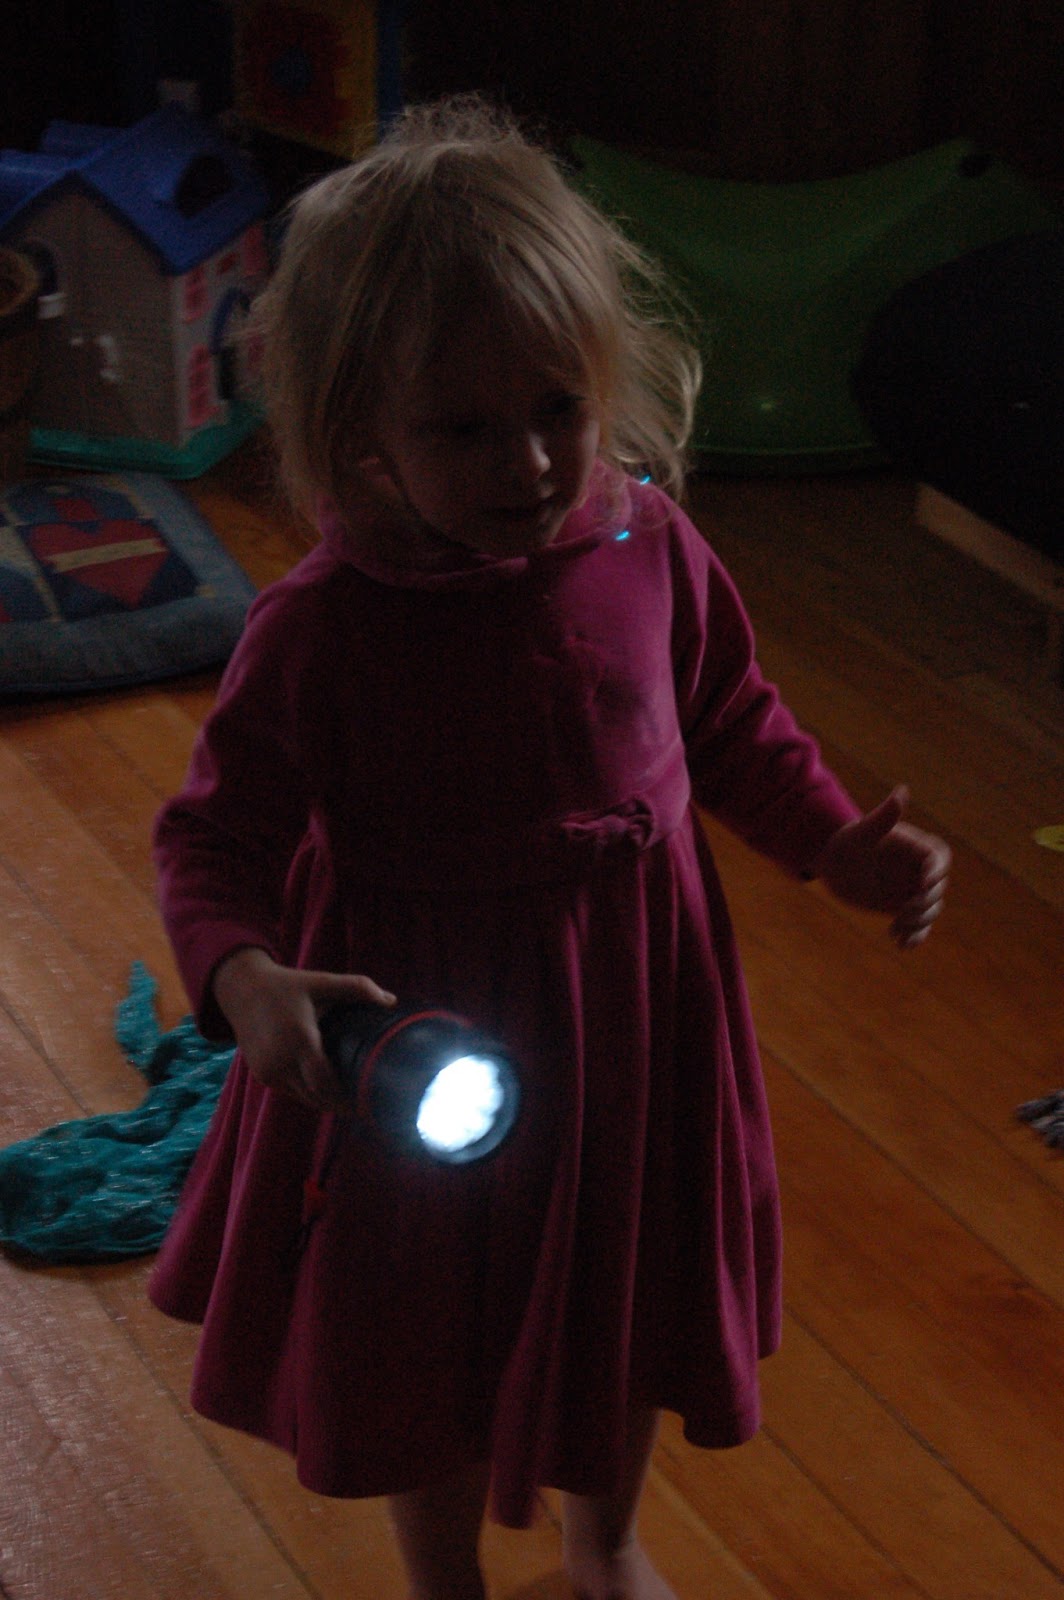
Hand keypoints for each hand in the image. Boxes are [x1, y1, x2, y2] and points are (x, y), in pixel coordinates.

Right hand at [212, 947, 396, 1109]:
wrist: (241, 989)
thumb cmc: (287, 985)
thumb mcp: (321, 981)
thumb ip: (358, 987)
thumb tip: (391, 1000)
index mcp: (299, 1039)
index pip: (326, 1083)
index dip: (347, 1099)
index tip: (368, 1103)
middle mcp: (281, 1060)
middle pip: (317, 1097)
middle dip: (341, 1105)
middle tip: (366, 1106)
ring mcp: (268, 1070)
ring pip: (304, 1098)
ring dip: (326, 1101)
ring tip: (351, 1101)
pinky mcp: (261, 1074)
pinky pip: (291, 1091)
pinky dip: (309, 1093)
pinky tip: (327, 1090)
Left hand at [812, 787, 950, 949]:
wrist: (832, 863)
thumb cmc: (847, 840)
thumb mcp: (863, 831)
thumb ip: (885, 816)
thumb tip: (901, 791)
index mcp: (915, 847)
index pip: (938, 859)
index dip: (936, 872)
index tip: (922, 884)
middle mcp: (918, 869)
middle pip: (937, 889)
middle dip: (926, 902)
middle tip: (904, 910)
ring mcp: (912, 890)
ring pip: (929, 910)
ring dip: (919, 922)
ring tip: (897, 927)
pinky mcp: (902, 907)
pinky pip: (916, 925)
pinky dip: (913, 936)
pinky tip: (900, 945)